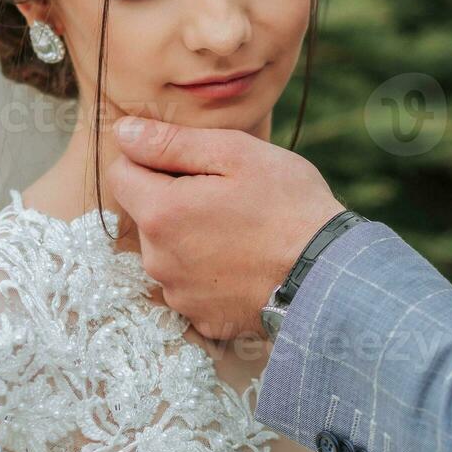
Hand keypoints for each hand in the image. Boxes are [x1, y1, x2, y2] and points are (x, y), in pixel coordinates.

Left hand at [107, 116, 345, 339]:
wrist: (330, 274)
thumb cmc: (288, 206)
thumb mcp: (234, 153)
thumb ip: (170, 142)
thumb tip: (123, 133)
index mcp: (160, 213)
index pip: (121, 174)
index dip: (152, 159)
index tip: (192, 162)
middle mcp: (157, 260)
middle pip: (146, 215)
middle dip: (174, 199)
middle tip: (228, 195)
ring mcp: (178, 294)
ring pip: (167, 251)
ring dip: (191, 237)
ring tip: (241, 231)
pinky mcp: (201, 318)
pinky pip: (191, 285)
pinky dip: (209, 272)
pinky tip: (243, 263)